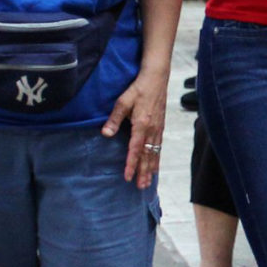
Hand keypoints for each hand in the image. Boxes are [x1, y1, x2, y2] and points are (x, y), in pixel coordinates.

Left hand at [103, 69, 167, 187]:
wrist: (156, 79)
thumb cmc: (138, 89)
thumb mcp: (122, 102)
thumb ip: (114, 119)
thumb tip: (106, 134)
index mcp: (142, 125)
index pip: (135, 149)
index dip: (131, 164)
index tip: (127, 177)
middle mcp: (152, 130)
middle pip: (147, 156)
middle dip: (143, 173)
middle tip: (140, 187)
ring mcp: (158, 130)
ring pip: (154, 154)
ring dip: (151, 169)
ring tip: (148, 182)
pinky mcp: (161, 127)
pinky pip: (159, 148)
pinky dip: (157, 159)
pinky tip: (155, 166)